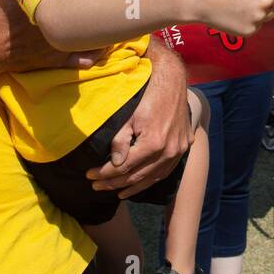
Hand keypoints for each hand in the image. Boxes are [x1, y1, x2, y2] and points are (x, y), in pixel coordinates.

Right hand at [0, 0, 103, 75]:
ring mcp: (63, 43)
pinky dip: (94, 55)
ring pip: (93, 36)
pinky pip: (82, 60)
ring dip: (104, 27)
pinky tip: (103, 49)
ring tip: (112, 19)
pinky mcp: (57, 59)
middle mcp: (63, 22)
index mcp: (54, 2)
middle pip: (91, 8)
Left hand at [86, 41, 189, 197]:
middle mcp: (168, 151)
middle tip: (96, 185)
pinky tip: (138, 184)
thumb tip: (114, 164)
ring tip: (114, 191)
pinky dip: (150, 180)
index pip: (124, 167)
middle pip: (136, 175)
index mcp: (153, 143)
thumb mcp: (128, 116)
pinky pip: (165, 170)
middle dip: (113, 182)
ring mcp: (178, 151)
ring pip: (152, 177)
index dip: (104, 173)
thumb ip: (120, 141)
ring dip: (131, 187)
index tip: (89, 175)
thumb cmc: (147, 96)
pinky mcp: (184, 147)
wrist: (172, 81)